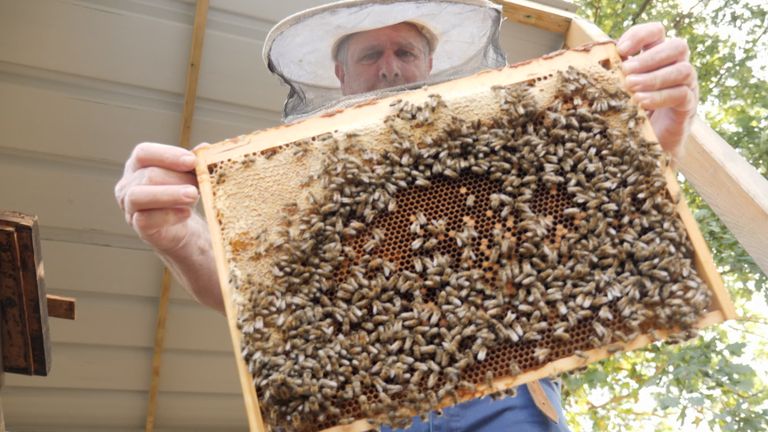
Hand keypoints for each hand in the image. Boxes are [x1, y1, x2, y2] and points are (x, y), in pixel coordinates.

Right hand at [115, 142, 201, 252]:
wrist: (183, 226)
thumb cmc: (182, 195)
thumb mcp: (189, 175)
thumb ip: (194, 162)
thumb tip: (205, 147)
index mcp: (138, 165)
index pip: (144, 152)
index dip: (168, 155)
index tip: (192, 161)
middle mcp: (128, 184)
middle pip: (147, 175)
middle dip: (177, 178)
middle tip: (200, 183)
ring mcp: (129, 207)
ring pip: (138, 196)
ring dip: (170, 194)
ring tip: (193, 195)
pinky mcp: (138, 227)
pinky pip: (144, 220)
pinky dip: (168, 215)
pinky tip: (186, 213)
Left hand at [617, 22, 698, 155]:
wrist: (644, 143)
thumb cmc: (628, 109)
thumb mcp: (618, 87)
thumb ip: (613, 73)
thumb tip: (592, 63)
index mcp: (658, 55)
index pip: (657, 32)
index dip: (640, 35)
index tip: (620, 50)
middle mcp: (677, 65)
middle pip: (678, 46)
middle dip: (650, 57)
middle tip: (626, 71)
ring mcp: (687, 84)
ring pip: (682, 70)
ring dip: (654, 77)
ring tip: (631, 87)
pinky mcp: (688, 105)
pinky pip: (681, 95)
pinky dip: (659, 97)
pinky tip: (641, 102)